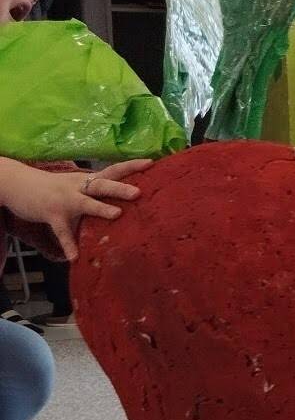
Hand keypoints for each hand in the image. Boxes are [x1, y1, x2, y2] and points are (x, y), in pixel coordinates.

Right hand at [1, 159, 151, 260]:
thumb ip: (98, 194)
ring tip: (117, 215)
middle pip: (102, 184)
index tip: (151, 163)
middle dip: (120, 188)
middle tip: (139, 193)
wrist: (18, 184)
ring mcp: (64, 200)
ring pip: (84, 203)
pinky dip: (68, 244)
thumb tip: (127, 204)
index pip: (113, 170)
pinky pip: (61, 231)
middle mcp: (78, 187)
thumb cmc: (56, 188)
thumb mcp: (78, 186)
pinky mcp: (51, 214)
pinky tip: (75, 257)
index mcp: (88, 180)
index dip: (131, 166)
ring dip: (100, 209)